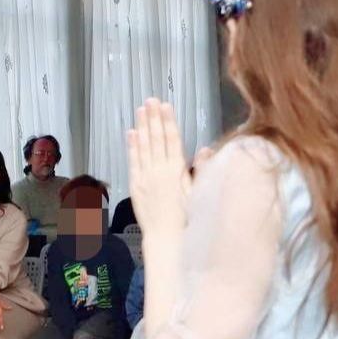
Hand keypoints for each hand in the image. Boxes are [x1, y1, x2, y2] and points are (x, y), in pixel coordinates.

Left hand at [127, 99, 191, 237]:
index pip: (173, 139)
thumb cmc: (187, 218)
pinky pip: (133, 161)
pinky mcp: (136, 186)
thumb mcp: (199, 193)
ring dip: (142, 126)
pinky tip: (131, 133)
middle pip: (156, 138)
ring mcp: (145, 177)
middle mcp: (159, 170)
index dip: (169, 120)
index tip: (165, 105)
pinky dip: (132, 146)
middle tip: (150, 100)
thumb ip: (201, 170)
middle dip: (154, 117)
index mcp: (177, 170)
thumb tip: (205, 149)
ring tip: (141, 110)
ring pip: (144, 146)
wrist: (167, 238)